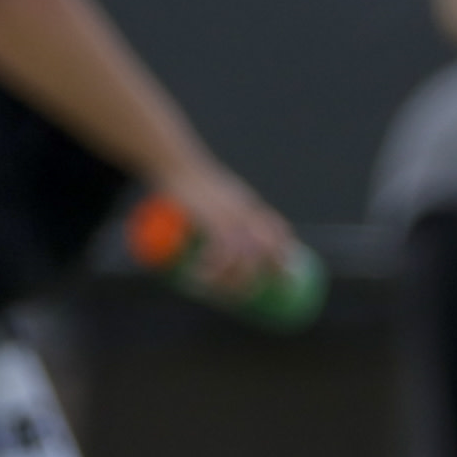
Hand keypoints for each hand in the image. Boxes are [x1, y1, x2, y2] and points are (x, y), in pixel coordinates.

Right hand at [146, 159, 292, 298]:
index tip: (284, 270)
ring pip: (245, 252)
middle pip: (266, 244)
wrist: (172, 162)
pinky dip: (214, 267)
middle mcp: (244, 209)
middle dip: (268, 271)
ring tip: (223, 294)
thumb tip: (205, 234)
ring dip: (237, 278)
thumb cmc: (185, 180)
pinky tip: (204, 278)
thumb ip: (212, 210)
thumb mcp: (207, 193)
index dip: (283, 249)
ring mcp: (229, 213)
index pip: (274, 227)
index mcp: (246, 204)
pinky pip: (220, 248)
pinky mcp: (209, 217)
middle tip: (253, 292)